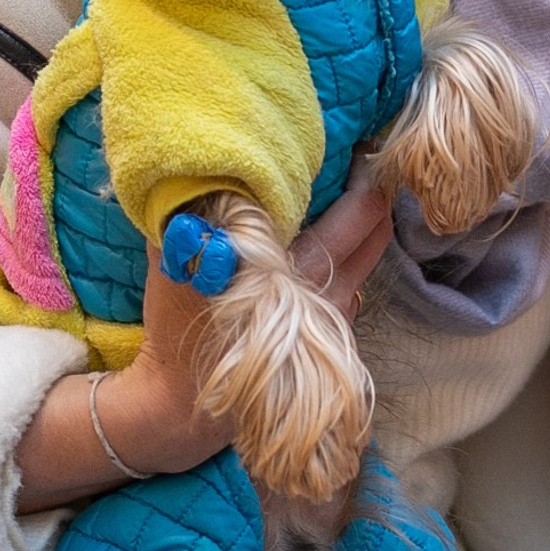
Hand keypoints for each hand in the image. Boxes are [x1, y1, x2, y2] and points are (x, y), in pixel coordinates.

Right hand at [15, 173, 398, 506]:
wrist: (181, 403)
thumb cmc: (177, 324)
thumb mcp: (174, 258)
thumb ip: (194, 208)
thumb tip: (202, 165)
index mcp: (298, 270)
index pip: (359, 214)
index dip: (365, 176)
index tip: (360, 147)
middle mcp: (328, 295)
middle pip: (375, 231)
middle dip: (372, 196)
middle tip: (361, 164)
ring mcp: (334, 320)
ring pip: (367, 261)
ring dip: (361, 231)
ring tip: (344, 199)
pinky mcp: (331, 340)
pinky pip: (351, 287)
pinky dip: (345, 262)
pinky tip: (323, 246)